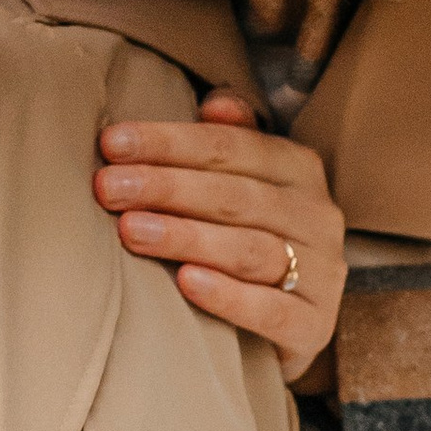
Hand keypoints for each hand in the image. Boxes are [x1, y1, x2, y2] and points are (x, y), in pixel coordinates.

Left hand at [94, 93, 345, 385]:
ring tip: (131, 230)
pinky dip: (228, 296)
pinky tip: (186, 282)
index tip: (111, 144)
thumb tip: (214, 103)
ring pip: (250, 250)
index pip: (230, 146)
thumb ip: (231, 140)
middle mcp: (318, 216)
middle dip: (166, 187)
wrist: (286, 325)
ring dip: (187, 237)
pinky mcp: (315, 326)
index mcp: (299, 169)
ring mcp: (323, 273)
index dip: (169, 142)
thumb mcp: (244, 183)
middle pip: (235, 196)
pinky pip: (272, 311)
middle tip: (108, 187)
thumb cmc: (247, 237)